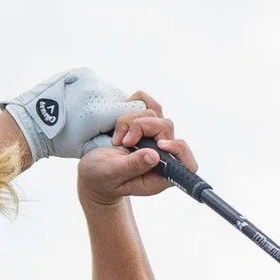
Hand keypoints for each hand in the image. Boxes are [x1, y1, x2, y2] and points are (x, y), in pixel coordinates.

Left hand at [2, 67, 142, 160]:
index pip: (137, 110)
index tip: (124, 135)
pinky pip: (100, 85)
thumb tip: (136, 140)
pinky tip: (84, 105)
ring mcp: (91, 79)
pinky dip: (97, 95)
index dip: (134, 124)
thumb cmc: (61, 141)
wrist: (33, 121)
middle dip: (122, 114)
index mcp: (102, 111)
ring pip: (113, 92)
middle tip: (105, 126)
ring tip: (91, 115)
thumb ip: (114, 142)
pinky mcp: (83, 73)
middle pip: (126, 100)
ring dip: (109, 104)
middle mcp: (99, 91)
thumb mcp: (89, 149)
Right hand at [78, 96, 193, 206]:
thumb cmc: (102, 177)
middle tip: (123, 141)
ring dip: (130, 121)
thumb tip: (155, 156)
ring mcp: (154, 136)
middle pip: (166, 127)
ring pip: (154, 113)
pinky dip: (131, 105)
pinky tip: (120, 123)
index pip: (187, 164)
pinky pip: (146, 102)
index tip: (160, 144)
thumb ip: (133, 166)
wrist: (92, 167)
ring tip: (117, 138)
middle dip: (142, 127)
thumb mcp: (112, 173)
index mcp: (160, 175)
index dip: (179, 149)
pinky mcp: (145, 122)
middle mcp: (162, 155)